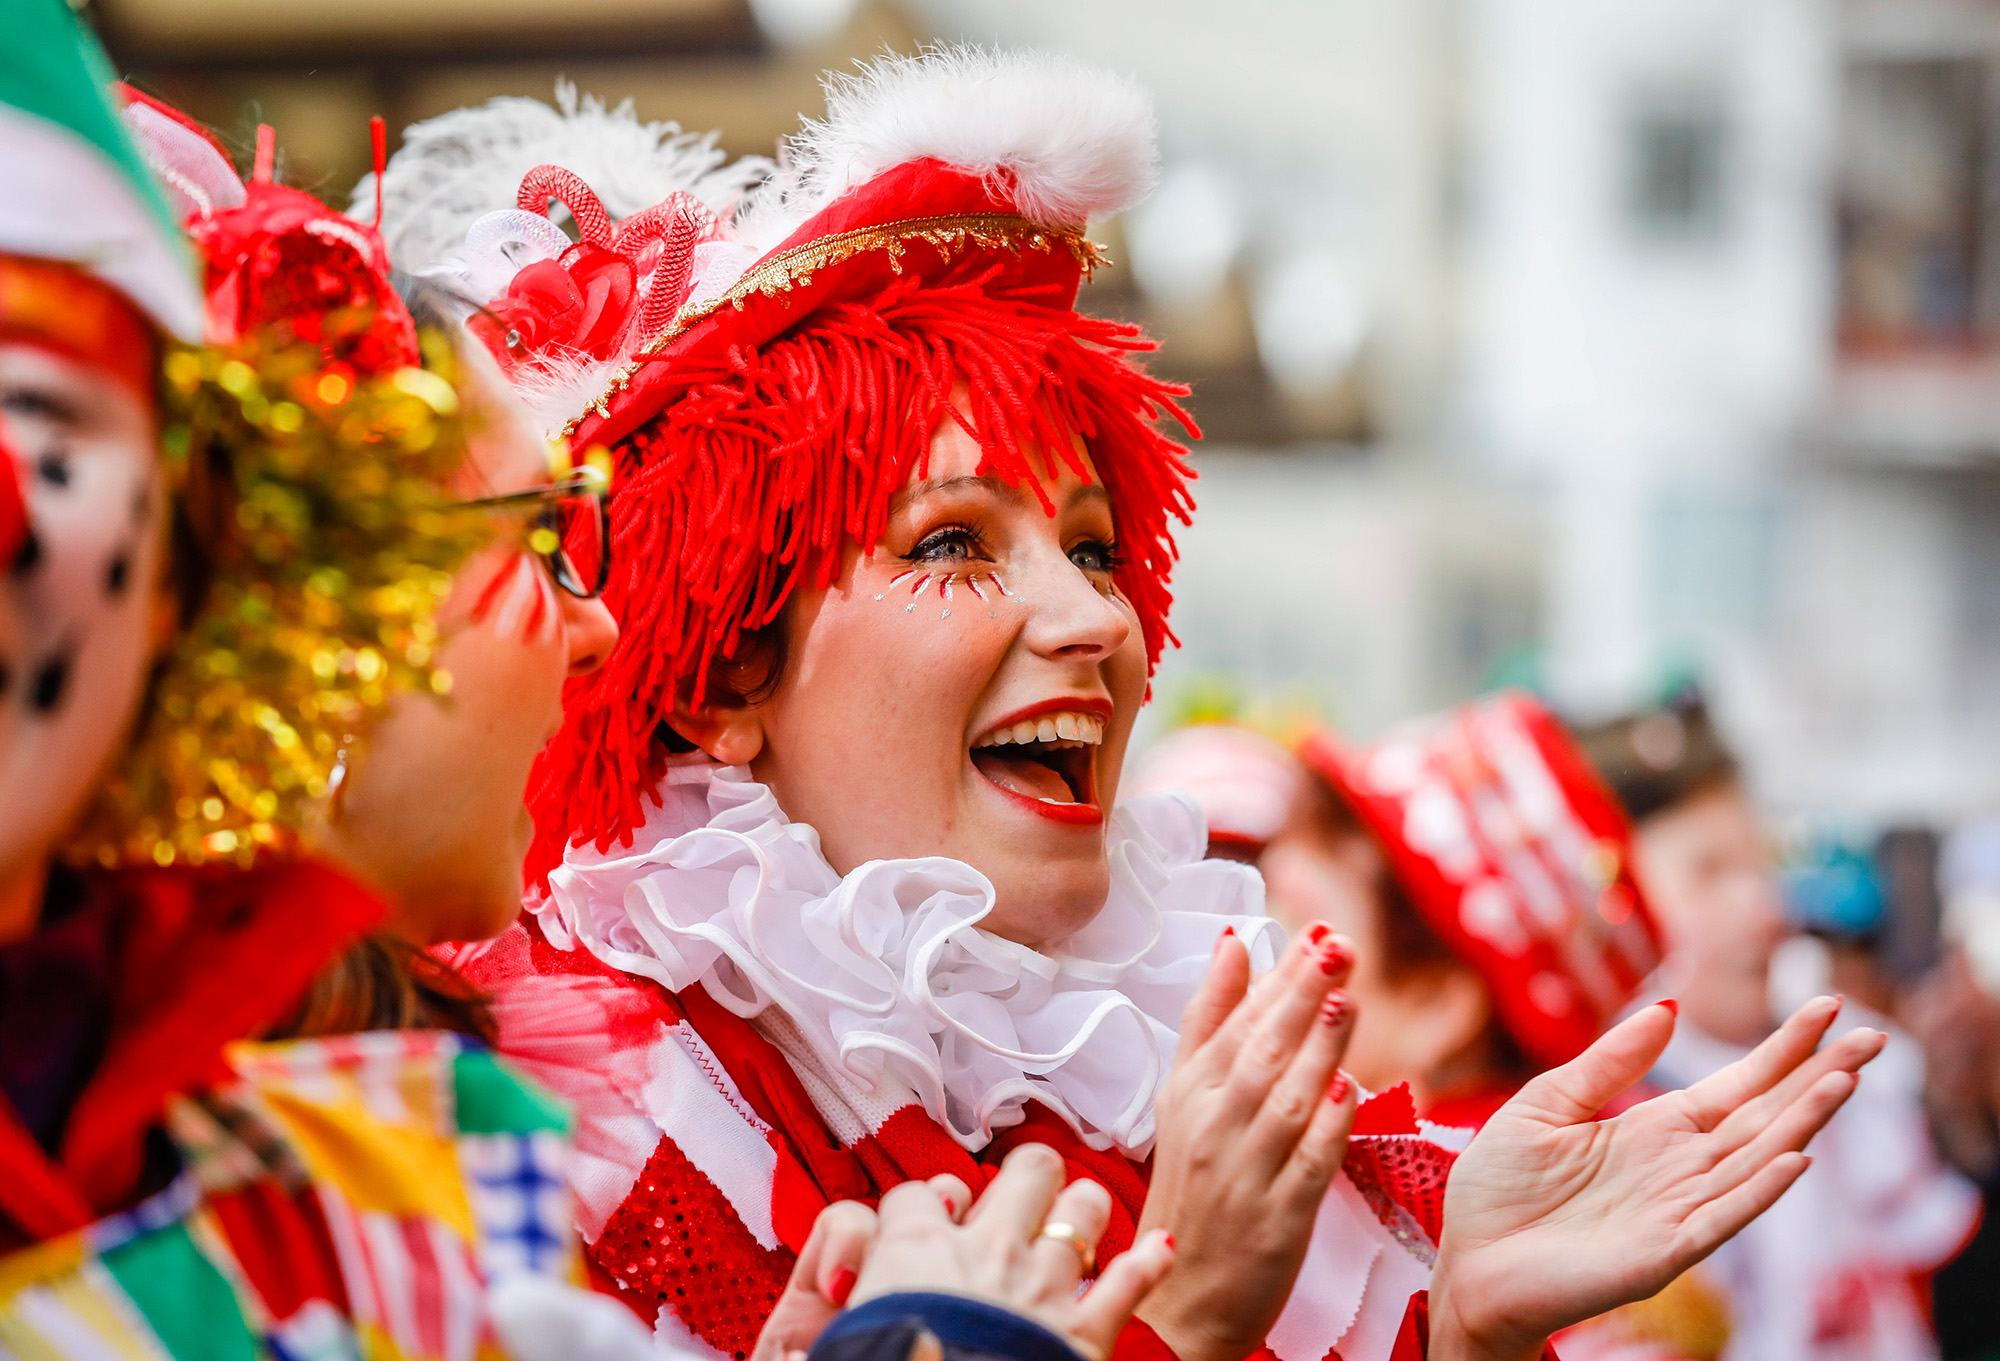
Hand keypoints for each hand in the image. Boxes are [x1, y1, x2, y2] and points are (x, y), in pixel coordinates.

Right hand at [752, 1149, 1174, 1360]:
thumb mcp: (822, 1336)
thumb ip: (839, 1281)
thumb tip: (835, 1286)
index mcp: (915, 1249)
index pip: (913, 1194)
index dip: (917, 1209)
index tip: (918, 1229)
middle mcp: (986, 1251)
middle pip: (1024, 1170)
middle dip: (1026, 1178)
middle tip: (1019, 1200)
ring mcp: (1043, 1286)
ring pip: (1085, 1208)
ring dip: (1084, 1214)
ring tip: (1078, 1225)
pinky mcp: (1085, 1332)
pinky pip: (1132, 1281)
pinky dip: (1148, 1264)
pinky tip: (1158, 1251)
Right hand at [1134, 925, 1359, 1360]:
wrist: (1178, 1298)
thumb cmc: (1191, 1189)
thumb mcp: (1183, 1098)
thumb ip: (1211, 1019)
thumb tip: (1234, 943)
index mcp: (1187, 1092)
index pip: (1231, 1020)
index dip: (1273, 974)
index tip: (1307, 929)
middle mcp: (1212, 1126)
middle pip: (1259, 1050)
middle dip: (1299, 993)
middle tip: (1335, 944)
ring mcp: (1244, 1172)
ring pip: (1285, 1099)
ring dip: (1318, 1047)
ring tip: (1347, 995)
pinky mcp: (1278, 1218)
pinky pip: (1306, 1164)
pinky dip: (1326, 1128)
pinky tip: (1348, 1090)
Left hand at [1428, 996, 1883, 1360]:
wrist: (1468, 1263)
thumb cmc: (1500, 1191)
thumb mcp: (1547, 1104)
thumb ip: (1608, 1061)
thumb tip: (1668, 1006)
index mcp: (1656, 1131)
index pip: (1738, 1084)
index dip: (1783, 1049)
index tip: (1827, 1005)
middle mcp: (1680, 1169)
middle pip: (1766, 1117)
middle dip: (1819, 1078)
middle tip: (1876, 1036)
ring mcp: (1678, 1211)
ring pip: (1757, 1161)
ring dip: (1802, 1124)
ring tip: (1844, 1080)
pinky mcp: (1663, 1252)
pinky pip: (1722, 1217)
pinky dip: (1759, 1190)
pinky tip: (1795, 1159)